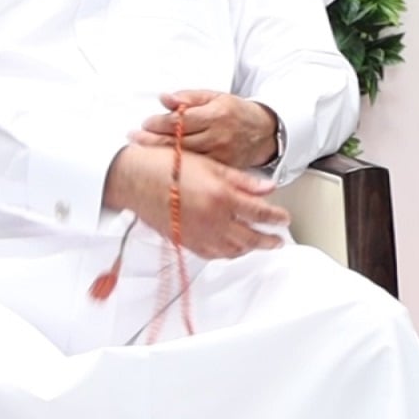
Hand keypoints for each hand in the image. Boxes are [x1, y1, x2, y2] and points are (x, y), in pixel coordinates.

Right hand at [103, 144, 289, 258]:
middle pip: (250, 238)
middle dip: (268, 240)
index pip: (259, 213)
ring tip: (258, 245)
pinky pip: (212, 254)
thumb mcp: (211, 165)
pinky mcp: (184, 241)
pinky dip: (226, 254)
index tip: (284, 219)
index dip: (276, 217)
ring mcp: (198, 233)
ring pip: (232, 250)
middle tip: (278, 240)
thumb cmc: (167, 166)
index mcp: (222, 197)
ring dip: (249, 249)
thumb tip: (268, 187)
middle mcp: (212, 220)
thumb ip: (243, 180)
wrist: (134, 178)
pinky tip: (231, 249)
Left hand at [135, 90, 278, 169]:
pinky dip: (176, 167)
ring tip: (141, 150)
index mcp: (216, 114)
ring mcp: (220, 156)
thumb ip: (187, 97)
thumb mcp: (214, 97)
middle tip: (134, 138)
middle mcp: (218, 136)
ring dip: (159, 154)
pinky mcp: (222, 170)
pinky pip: (195, 170)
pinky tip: (162, 164)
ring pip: (183, 158)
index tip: (145, 123)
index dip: (158, 122)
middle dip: (151, 140)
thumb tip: (163, 98)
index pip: (179, 120)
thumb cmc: (236, 112)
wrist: (264, 132)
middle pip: (177, 141)